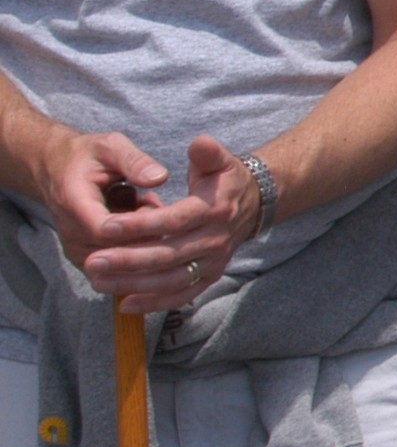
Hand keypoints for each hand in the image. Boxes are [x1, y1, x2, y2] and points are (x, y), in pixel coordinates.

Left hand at [72, 136, 258, 315]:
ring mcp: (213, 263)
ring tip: (99, 280)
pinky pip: (181, 295)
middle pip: (168, 255)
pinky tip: (124, 304)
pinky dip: (154, 303)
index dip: (139, 225)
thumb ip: (207, 153)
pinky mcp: (209, 278)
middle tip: (93, 261)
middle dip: (128, 261)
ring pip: (171, 280)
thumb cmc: (225, 181)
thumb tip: (199, 143)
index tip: (105, 227)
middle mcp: (215, 240)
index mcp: (213, 210)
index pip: (173, 221)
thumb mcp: (219, 161)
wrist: (253, 206)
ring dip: (134, 284)